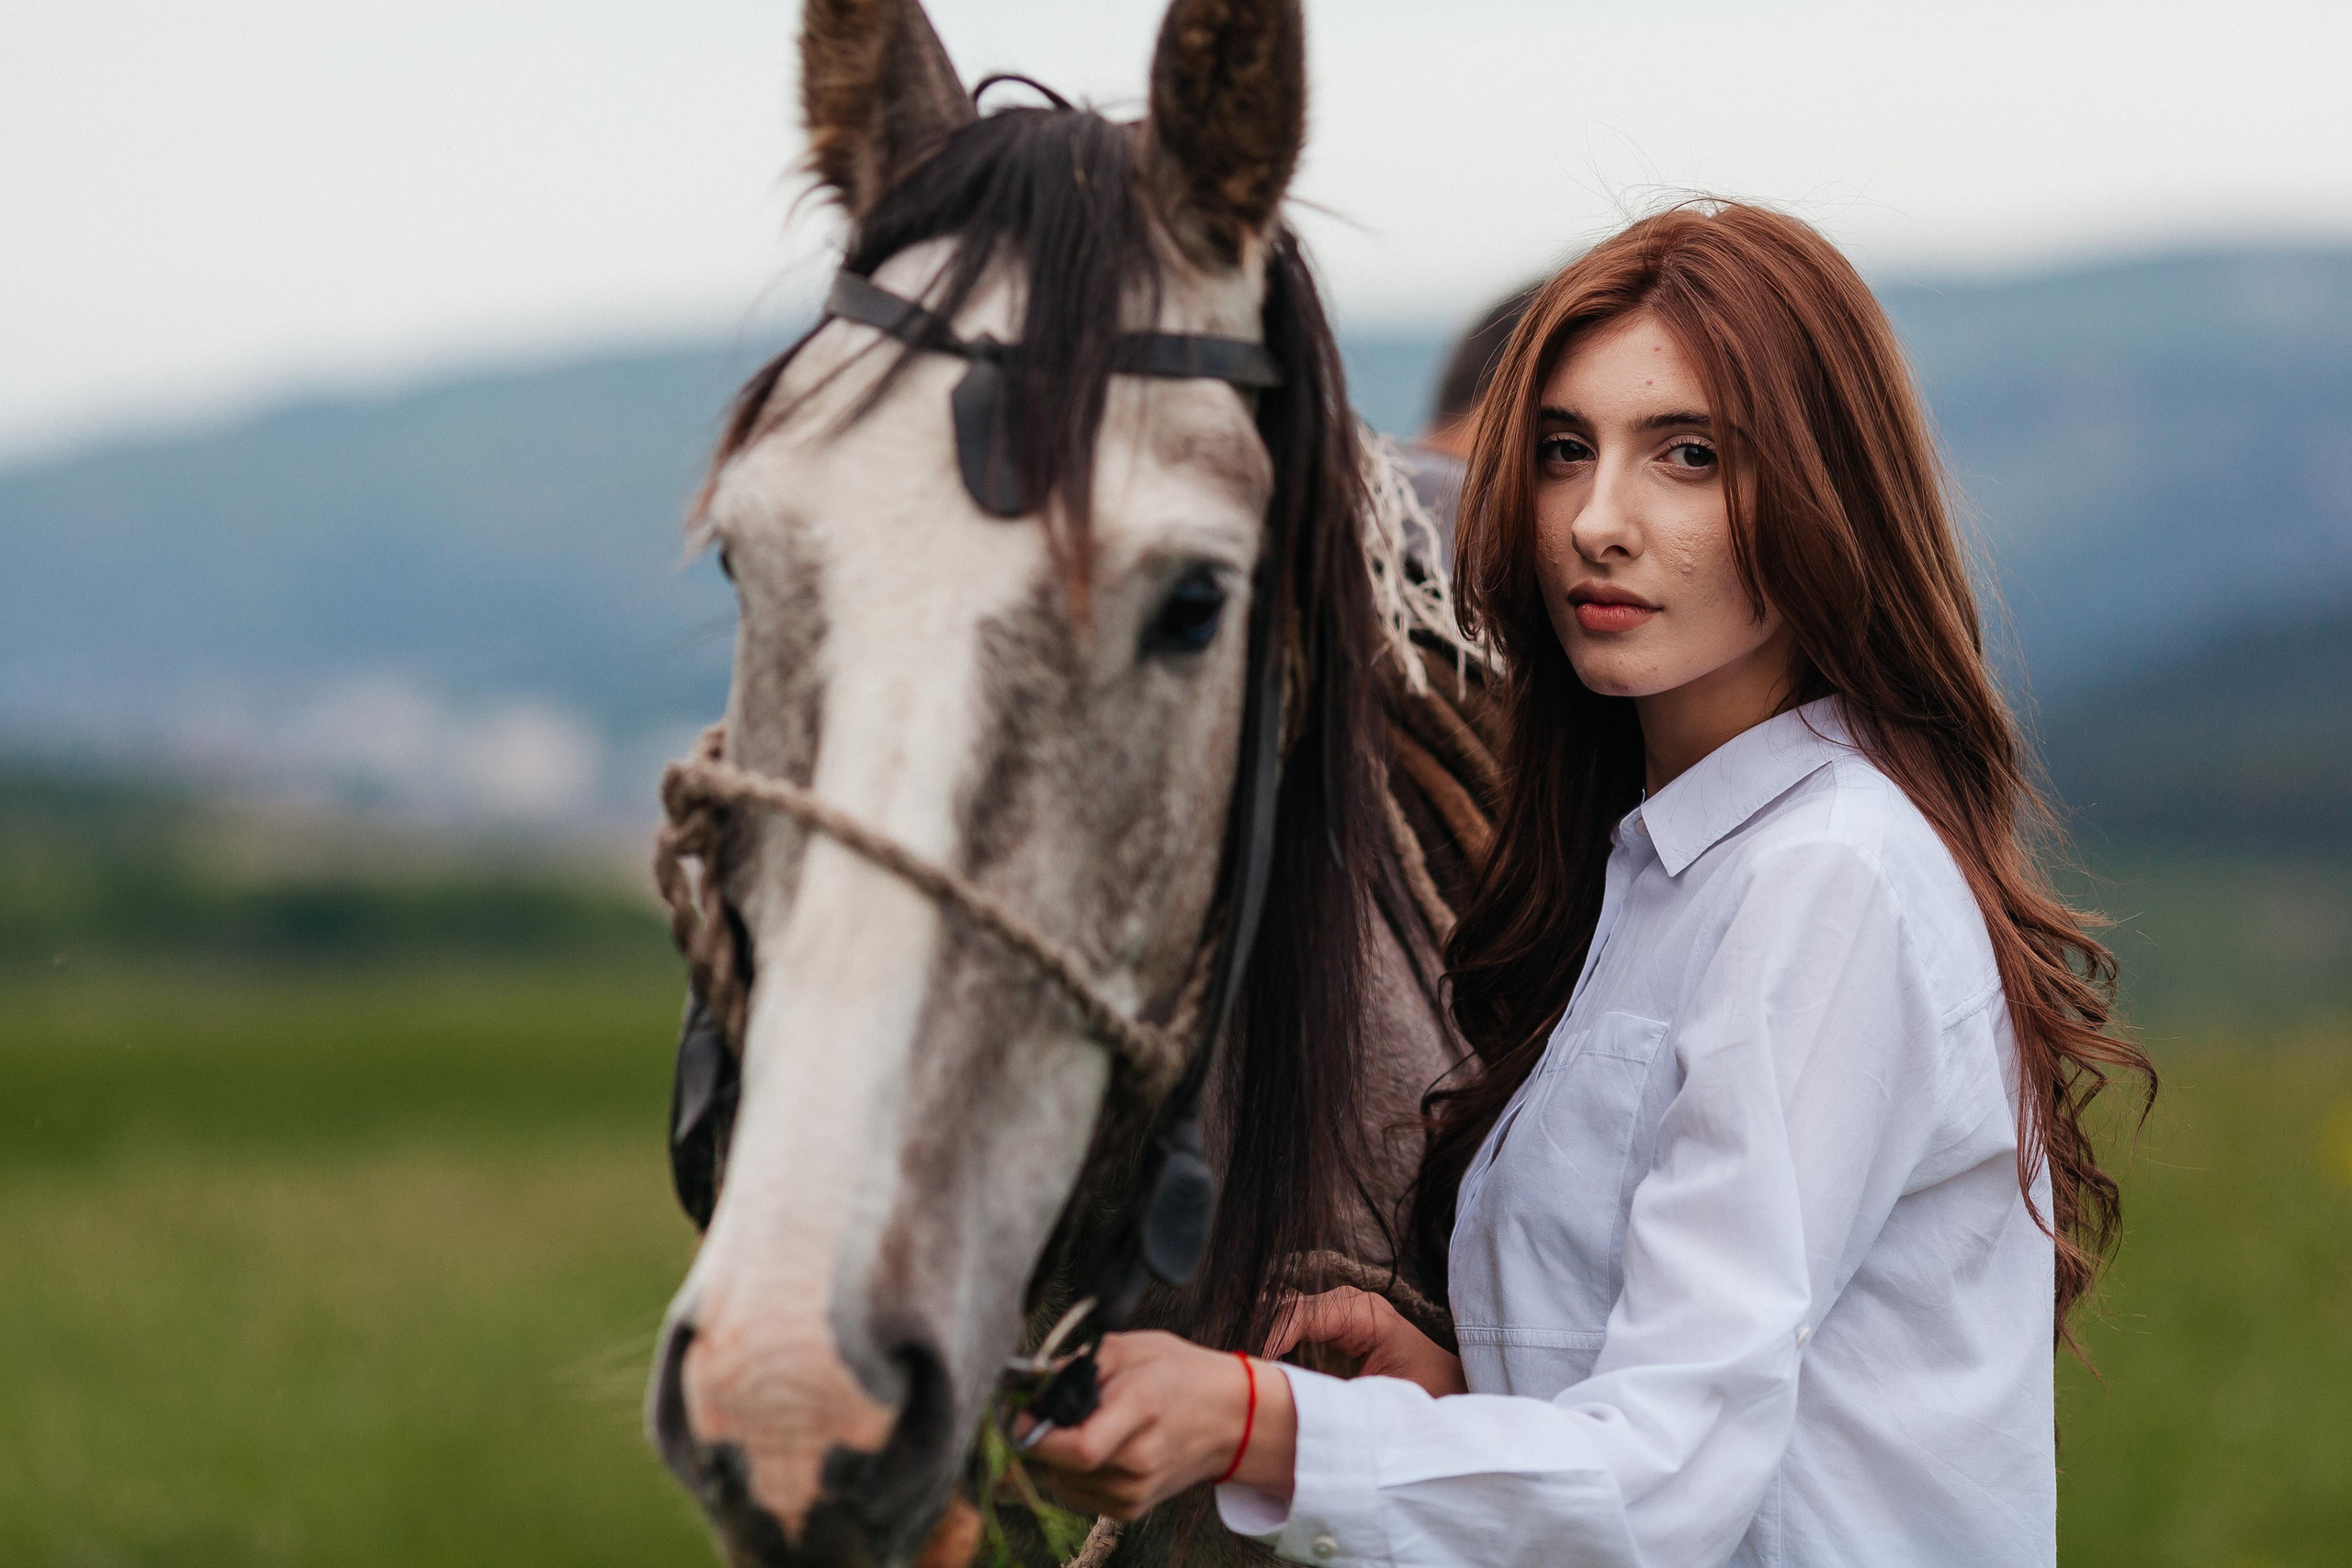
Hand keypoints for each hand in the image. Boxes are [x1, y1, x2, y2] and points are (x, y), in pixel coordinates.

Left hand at [1022, 1332, 1295, 1518]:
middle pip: (1062, 1467)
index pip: (1077, 1448)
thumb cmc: (1180, 1374)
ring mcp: (1137, 1490)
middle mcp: (1140, 1459)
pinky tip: (1097, 1448)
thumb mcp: (1133, 1348)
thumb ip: (1077, 1363)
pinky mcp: (1132, 1510)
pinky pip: (1076, 1496)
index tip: (1024, 1414)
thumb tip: (1030, 1383)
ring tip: (1083, 1428)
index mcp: (1141, 1407)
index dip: (1038, 1435)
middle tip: (1050, 1414)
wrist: (1229, 1419)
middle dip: (1042, 1440)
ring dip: (1056, 1458)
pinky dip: (1072, 1474)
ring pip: (1061, 1484)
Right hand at [1265, 1287, 1465, 1397]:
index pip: (1302, 1314)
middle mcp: (1348, 1303)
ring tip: (1248, 1372)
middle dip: (1262, 1335)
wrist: (1449, 1387)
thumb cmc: (1425, 1390)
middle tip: (1242, 1373)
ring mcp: (1339, 1310)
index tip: (1256, 1371)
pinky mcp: (1333, 1325)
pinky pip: (1294, 1325)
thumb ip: (1338, 1394)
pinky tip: (1264, 1368)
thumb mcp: (1382, 1397)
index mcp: (1364, 1313)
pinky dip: (1276, 1343)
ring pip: (1285, 1312)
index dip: (1272, 1338)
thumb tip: (1291, 1396)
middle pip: (1288, 1307)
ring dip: (1266, 1337)